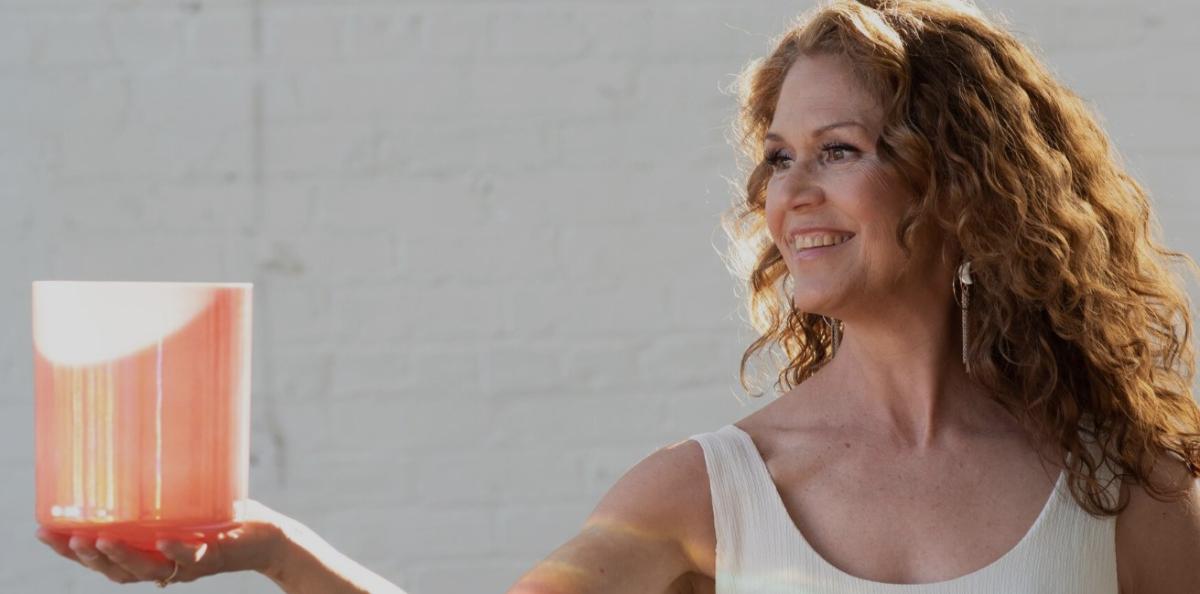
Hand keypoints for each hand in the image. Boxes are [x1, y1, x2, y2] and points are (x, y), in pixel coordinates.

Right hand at [35, 499, 289, 585]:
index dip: (70, 551)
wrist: (270, 535)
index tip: (43, 532)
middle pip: (116, 571)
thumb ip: (164, 477)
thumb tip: (141, 428)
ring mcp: (188, 564)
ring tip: (99, 540)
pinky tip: (162, 541)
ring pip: (146, 570)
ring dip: (122, 557)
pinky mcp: (216, 556)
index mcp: (148, 553)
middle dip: (87, 557)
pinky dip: (176, 551)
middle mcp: (163, 564)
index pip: (102, 558)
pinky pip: (193, 557)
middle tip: (67, 538)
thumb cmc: (224, 515)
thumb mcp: (188, 496)